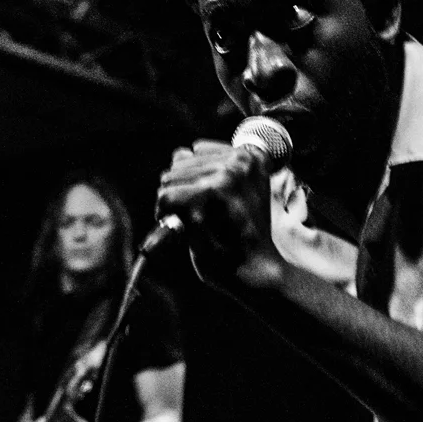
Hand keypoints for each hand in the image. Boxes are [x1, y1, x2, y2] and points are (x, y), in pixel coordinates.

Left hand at [156, 140, 282, 286]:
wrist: (257, 271)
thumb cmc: (242, 236)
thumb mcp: (238, 193)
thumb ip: (213, 170)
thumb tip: (179, 153)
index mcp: (251, 156)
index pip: (197, 150)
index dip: (195, 179)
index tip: (211, 203)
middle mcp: (239, 161)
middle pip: (179, 162)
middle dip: (181, 191)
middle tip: (201, 218)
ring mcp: (224, 177)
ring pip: (169, 179)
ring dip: (173, 204)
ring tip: (195, 224)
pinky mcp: (206, 196)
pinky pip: (165, 197)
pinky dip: (166, 215)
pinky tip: (186, 230)